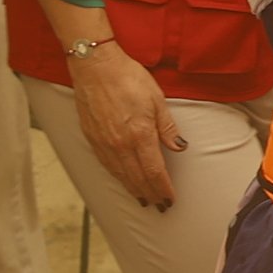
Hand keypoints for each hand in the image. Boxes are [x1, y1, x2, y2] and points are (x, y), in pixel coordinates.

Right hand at [70, 44, 182, 209]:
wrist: (95, 67)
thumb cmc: (128, 78)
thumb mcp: (157, 100)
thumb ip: (168, 128)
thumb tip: (180, 148)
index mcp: (140, 135)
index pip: (154, 171)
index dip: (163, 189)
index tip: (169, 200)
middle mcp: (120, 144)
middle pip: (137, 178)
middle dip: (150, 194)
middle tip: (159, 206)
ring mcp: (104, 143)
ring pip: (120, 175)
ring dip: (133, 189)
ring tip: (143, 199)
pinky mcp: (92, 138)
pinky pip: (106, 165)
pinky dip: (117, 177)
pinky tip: (123, 180)